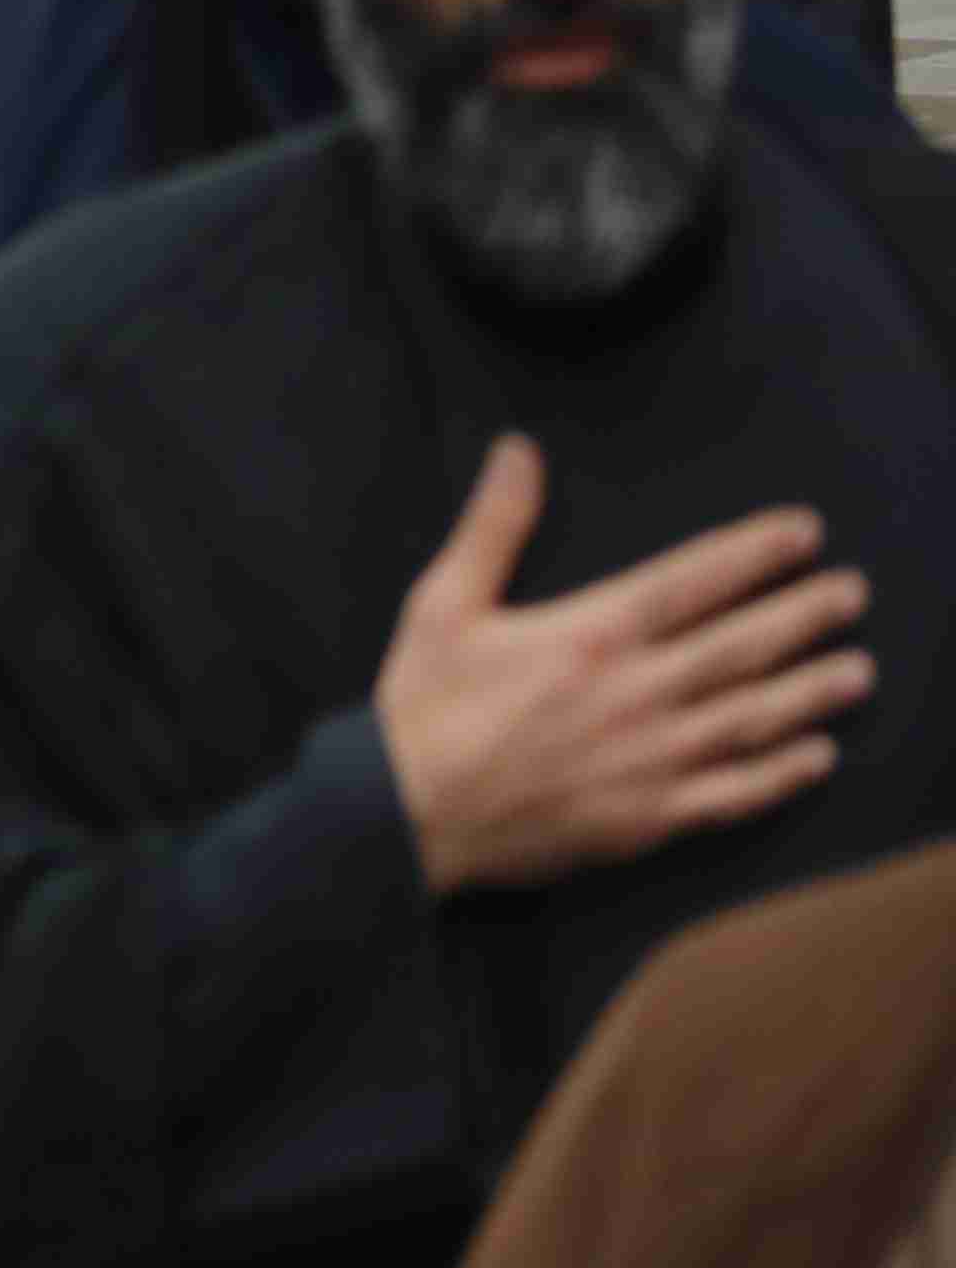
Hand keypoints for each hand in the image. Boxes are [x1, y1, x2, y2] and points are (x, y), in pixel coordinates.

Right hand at [379, 436, 875, 891]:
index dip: (753, 553)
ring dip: (812, 692)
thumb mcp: (443, 601)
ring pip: (754, 717)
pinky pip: (736, 793)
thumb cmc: (425, 704)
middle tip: (854, 594)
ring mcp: (653, 759)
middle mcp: (638, 693)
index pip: (692, 581)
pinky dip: (782, 774)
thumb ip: (493, 525)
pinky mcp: (652, 815)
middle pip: (741, 646)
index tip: (804, 534)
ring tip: (858, 670)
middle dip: (803, 615)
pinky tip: (818, 756)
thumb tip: (520, 451)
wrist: (409, 812)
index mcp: (591, 634)